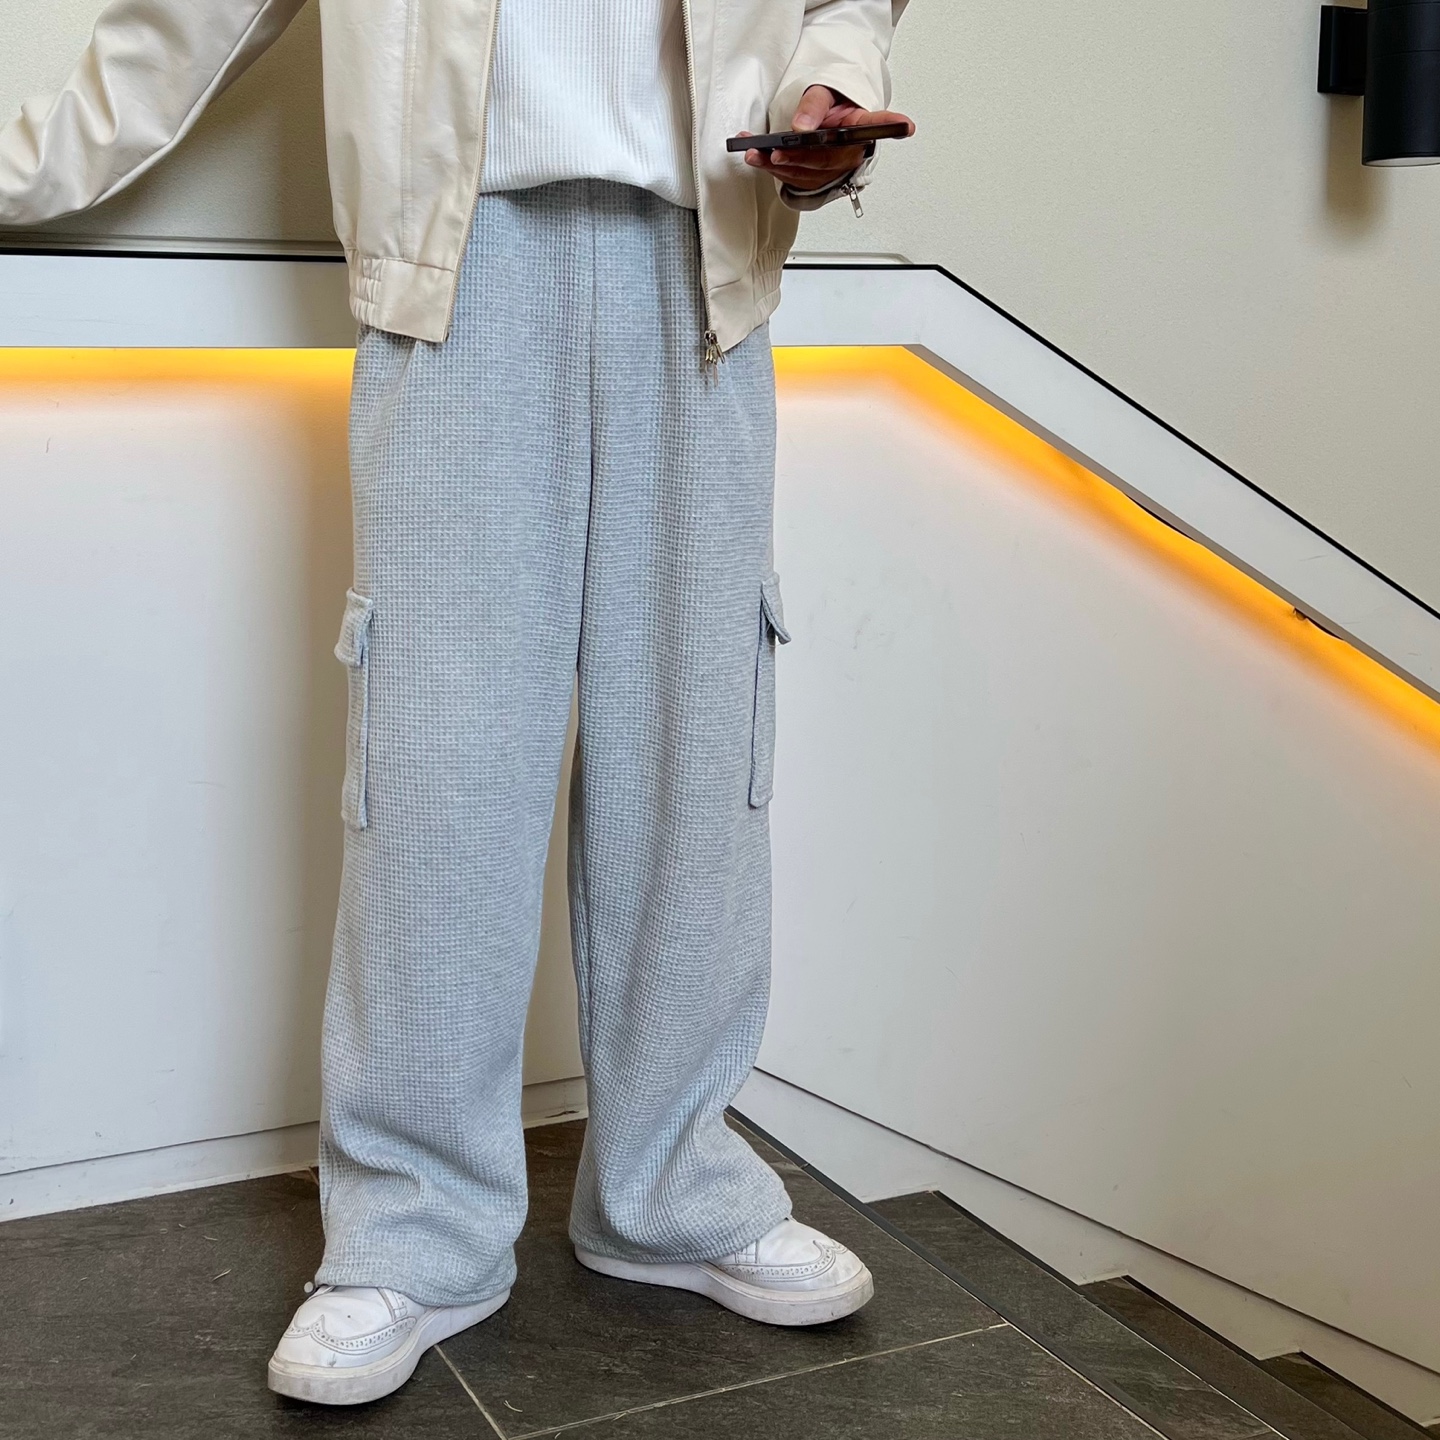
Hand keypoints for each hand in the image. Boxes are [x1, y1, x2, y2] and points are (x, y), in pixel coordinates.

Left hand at [739, 85, 914, 192]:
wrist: (821, 119)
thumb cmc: (827, 105)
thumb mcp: (822, 91)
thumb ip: (813, 104)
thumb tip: (801, 126)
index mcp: (859, 125)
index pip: (878, 123)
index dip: (893, 124)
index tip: (907, 125)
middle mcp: (851, 150)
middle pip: (827, 160)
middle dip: (798, 159)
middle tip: (776, 154)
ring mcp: (835, 169)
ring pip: (808, 173)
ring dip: (777, 166)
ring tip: (754, 153)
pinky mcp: (818, 179)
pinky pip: (796, 179)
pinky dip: (773, 170)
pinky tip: (756, 158)